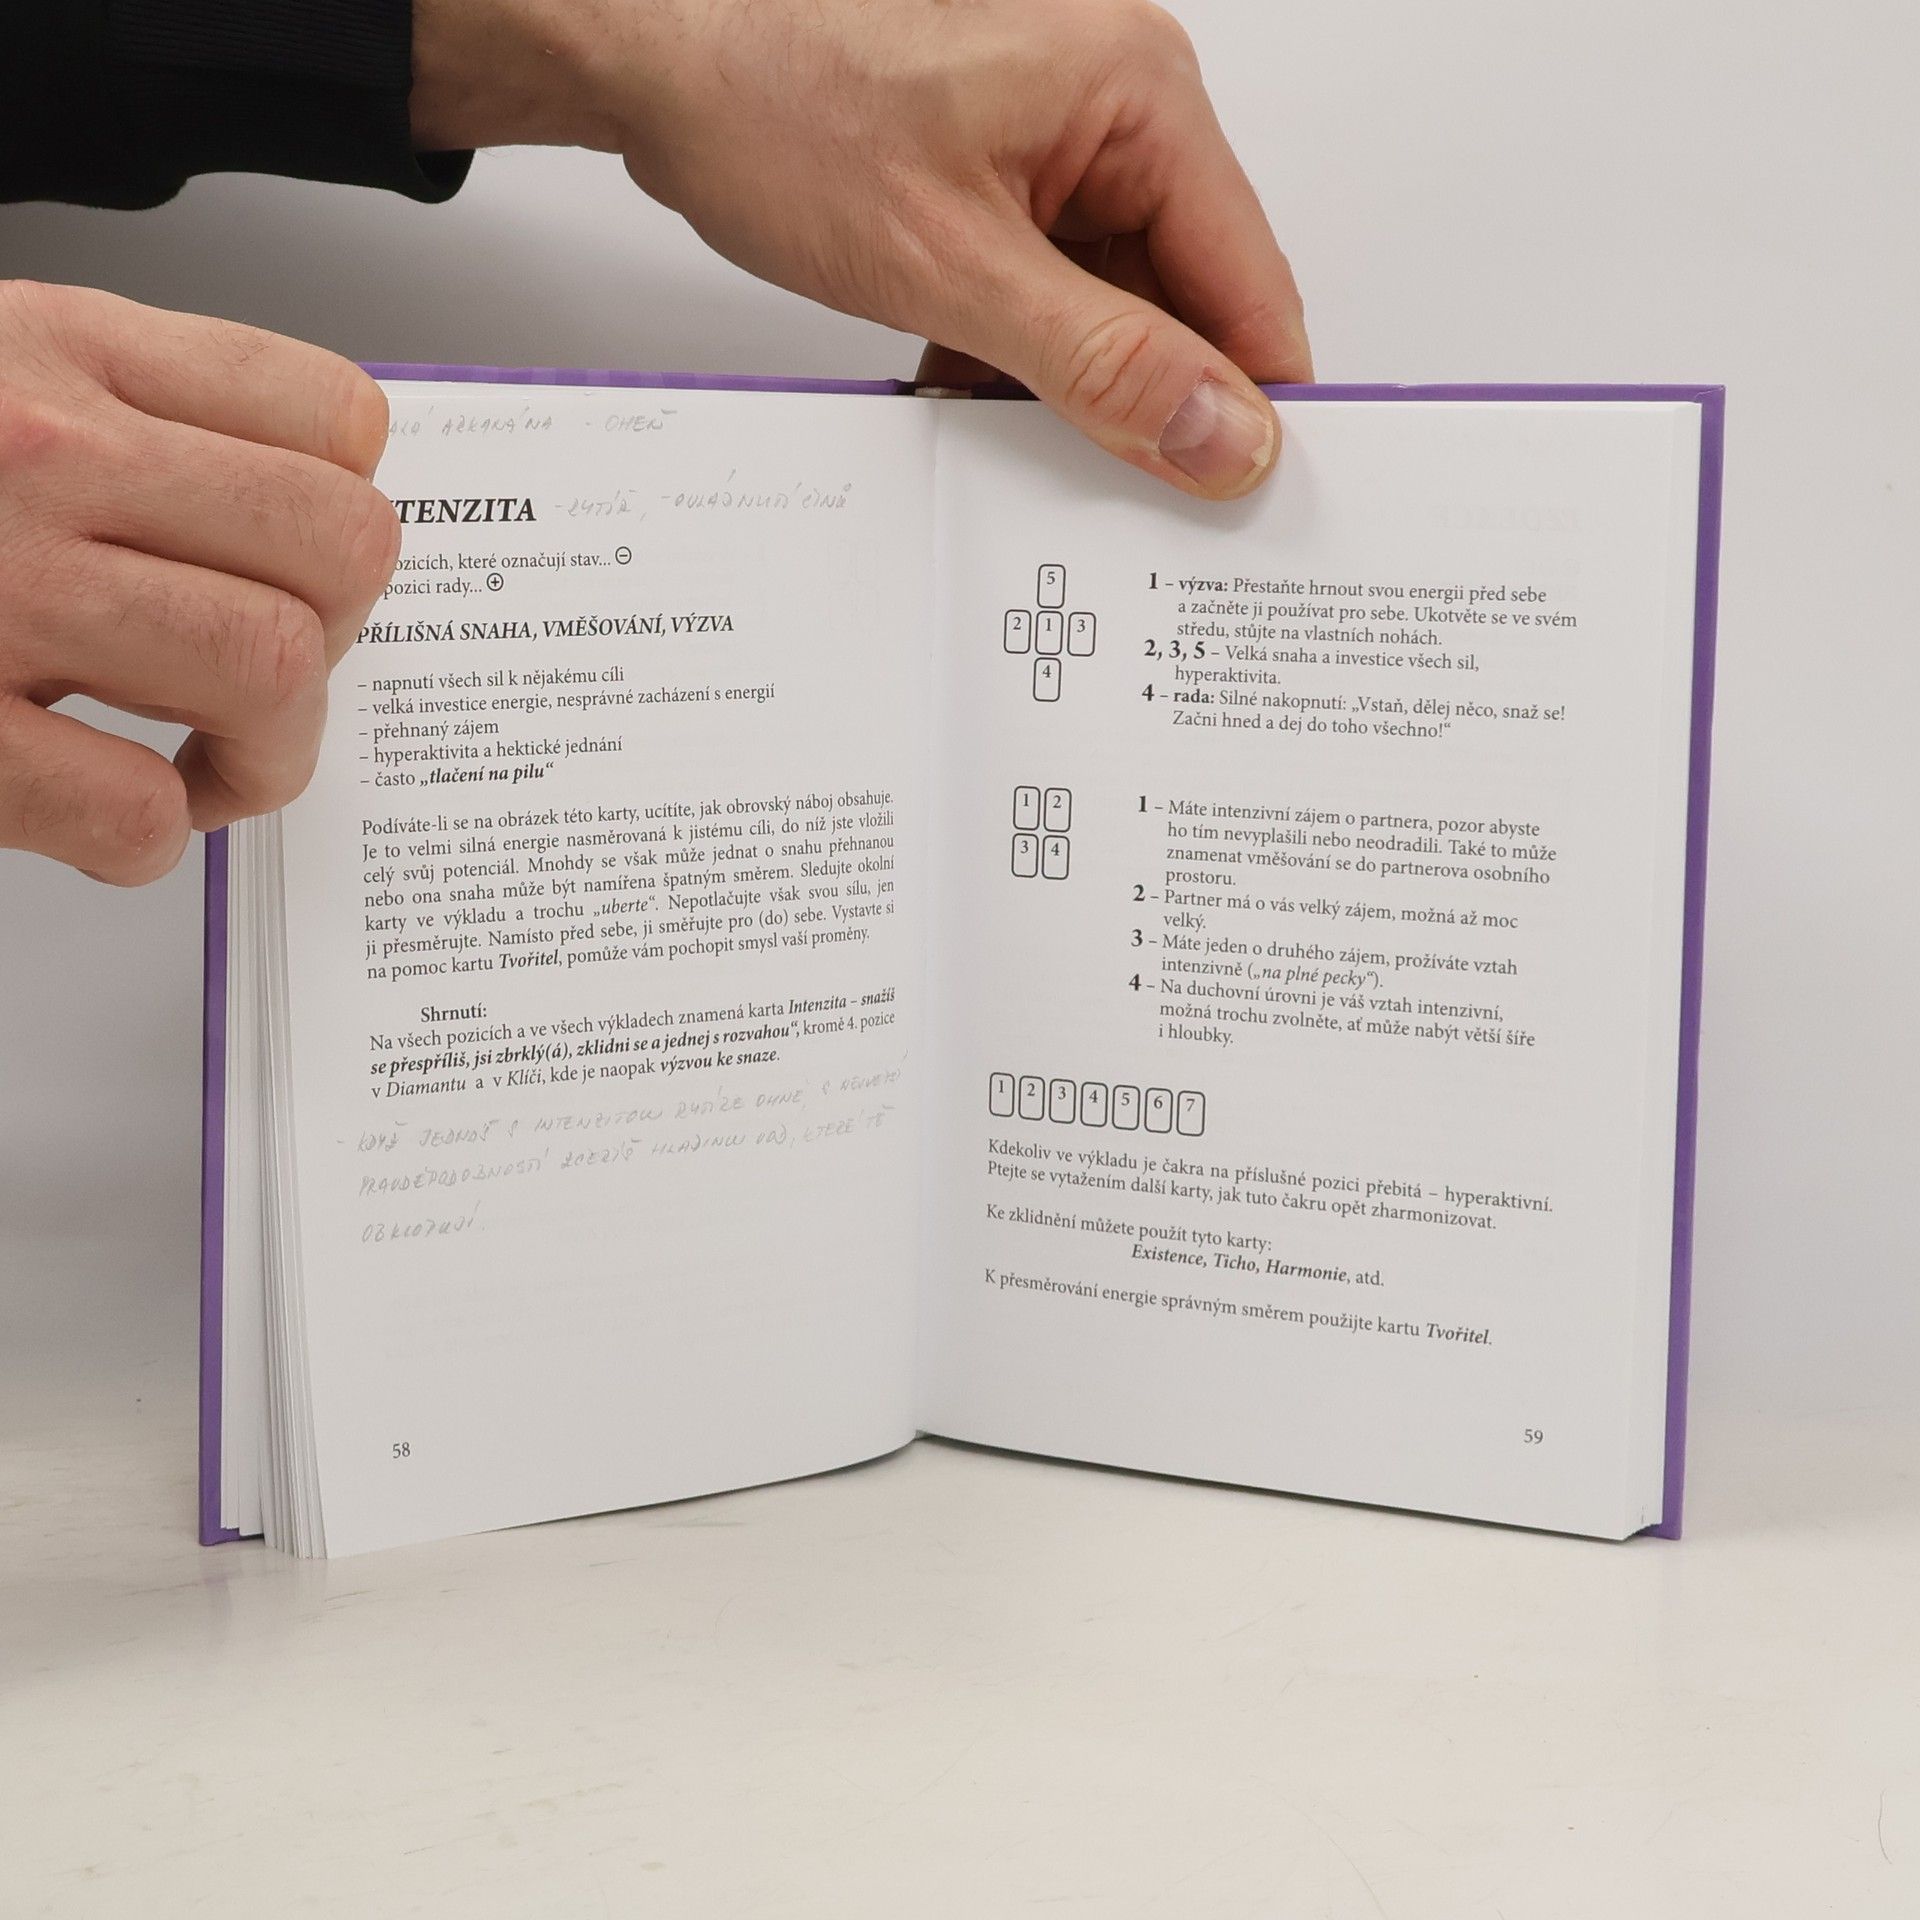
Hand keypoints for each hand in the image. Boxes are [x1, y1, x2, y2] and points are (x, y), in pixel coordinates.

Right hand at [0, 282, 399, 882]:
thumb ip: (126, 416)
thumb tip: (287, 520)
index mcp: (59, 356)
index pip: (333, 421)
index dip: (342, 520)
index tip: (295, 576)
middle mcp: (38, 454)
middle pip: (341, 550)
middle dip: (337, 643)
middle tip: (262, 683)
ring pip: (269, 669)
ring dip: (267, 755)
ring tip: (199, 764)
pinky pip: (136, 808)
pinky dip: (151, 838)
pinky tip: (102, 814)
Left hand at [412, 0, 1310, 498]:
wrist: (646, 52)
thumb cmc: (775, 99)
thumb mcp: (954, 266)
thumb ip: (1104, 365)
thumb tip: (1225, 435)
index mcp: (1141, 97)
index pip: (1250, 289)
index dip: (1249, 407)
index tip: (1235, 504)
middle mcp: (1112, 110)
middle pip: (1183, 304)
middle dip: (1142, 403)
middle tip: (1108, 493)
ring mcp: (1052, 145)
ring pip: (1109, 311)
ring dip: (1064, 387)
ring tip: (1000, 422)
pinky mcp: (996, 179)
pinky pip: (1046, 293)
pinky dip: (1011, 356)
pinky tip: (962, 389)